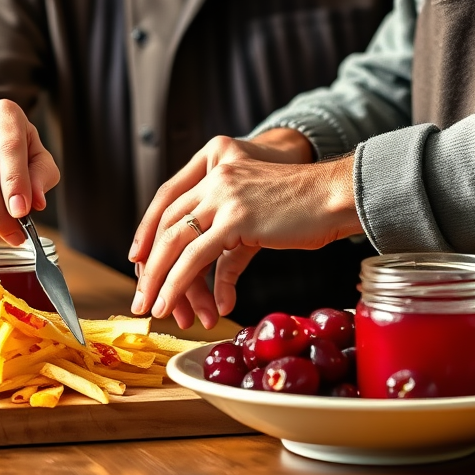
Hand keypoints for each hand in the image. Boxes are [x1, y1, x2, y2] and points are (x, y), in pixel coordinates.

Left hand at [128, 129, 359, 328]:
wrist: (336, 196)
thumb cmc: (305, 211)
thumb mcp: (257, 220)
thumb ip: (230, 247)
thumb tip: (220, 294)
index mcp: (218, 166)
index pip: (169, 200)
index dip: (148, 232)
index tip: (137, 260)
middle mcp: (216, 176)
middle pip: (166, 222)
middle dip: (149, 263)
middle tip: (140, 295)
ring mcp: (225, 194)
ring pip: (175, 241)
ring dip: (158, 278)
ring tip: (151, 307)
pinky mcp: (236, 218)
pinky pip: (196, 256)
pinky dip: (179, 283)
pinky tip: (171, 304)